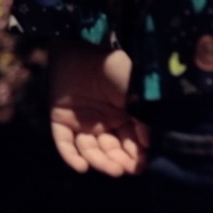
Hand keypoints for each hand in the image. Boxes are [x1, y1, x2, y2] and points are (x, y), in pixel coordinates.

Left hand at [47, 41, 147, 175]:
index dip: (136, 158)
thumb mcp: (138, 93)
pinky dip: (70, 157)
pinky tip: (81, 167)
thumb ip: (146, 118)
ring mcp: (82, 123)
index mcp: (125, 119)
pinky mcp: (60, 119)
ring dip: (99, 162)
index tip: (141, 165)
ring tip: (108, 168)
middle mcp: (104, 124)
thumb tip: (152, 146)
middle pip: (111, 153)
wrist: (85, 43)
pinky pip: (63, 143)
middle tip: (123, 169)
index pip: (131, 147)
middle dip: (118, 163)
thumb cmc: (117, 66)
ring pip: (89, 151)